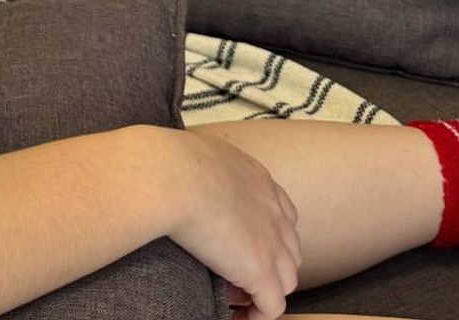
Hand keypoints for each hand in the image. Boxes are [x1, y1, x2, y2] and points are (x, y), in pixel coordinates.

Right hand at [153, 129, 301, 319]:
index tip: (240, 244)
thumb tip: (176, 170)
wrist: (170, 176)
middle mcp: (273, 210)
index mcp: (258, 180)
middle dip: (270, 263)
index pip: (280, 213)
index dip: (265, 234)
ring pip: (286, 279)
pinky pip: (273, 306)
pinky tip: (240, 316)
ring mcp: (272, 243)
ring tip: (237, 297)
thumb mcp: (195, 154)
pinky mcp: (260, 271)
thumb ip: (200, 165)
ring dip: (266, 290)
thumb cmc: (169, 161)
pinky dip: (259, 314)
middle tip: (236, 272)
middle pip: (289, 248)